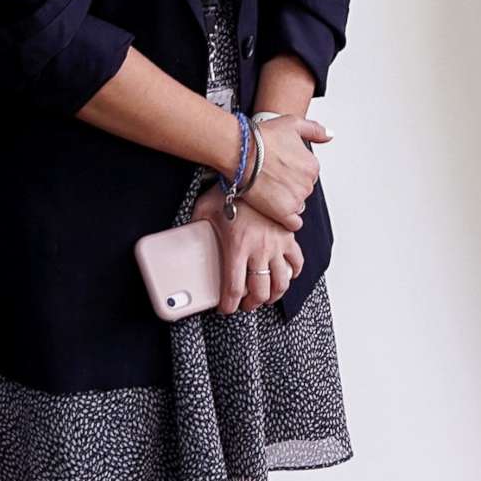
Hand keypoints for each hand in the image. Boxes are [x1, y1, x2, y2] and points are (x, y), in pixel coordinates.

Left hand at [193, 186, 304, 313]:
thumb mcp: (204, 209)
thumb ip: (195, 227)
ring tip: (265, 296)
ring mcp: (277, 244)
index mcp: (237, 247)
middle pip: (260, 291)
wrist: (255, 171)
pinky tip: (285, 275)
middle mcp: (259, 250)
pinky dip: (292, 273)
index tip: (226, 308)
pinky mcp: (288, 236)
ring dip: (273, 295)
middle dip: (251, 304)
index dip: (230, 305)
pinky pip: (297, 262)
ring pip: (281, 282)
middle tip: (245, 303)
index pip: (234, 288)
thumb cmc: (229, 188)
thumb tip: (184, 237)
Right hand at [238, 113, 331, 230]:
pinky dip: (286, 220)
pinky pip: (292, 223)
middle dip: (290, 187)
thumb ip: (315, 130)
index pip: (308, 175)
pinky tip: (274, 209)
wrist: (240, 151)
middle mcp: (308, 183)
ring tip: (268, 191)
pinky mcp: (284, 212)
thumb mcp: (293, 123)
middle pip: (302, 190)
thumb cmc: (262, 137)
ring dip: (285, 202)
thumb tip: (329, 136)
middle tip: (273, 179)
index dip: (293, 172)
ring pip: (296, 205)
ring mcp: (296, 199)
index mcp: (312, 165)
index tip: (281, 170)